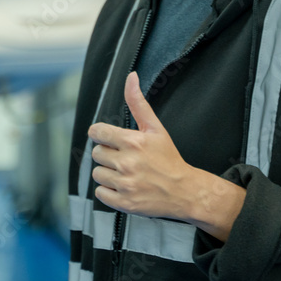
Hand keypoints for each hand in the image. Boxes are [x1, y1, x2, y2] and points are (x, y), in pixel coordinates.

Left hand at [88, 71, 193, 220]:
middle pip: (97, 153)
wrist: (184, 190)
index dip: (102, 135)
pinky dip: (109, 191)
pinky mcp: (124, 203)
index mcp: (133, 142)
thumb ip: (138, 103)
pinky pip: (100, 193)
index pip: (97, 132)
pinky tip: (124, 186)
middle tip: (124, 158)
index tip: (110, 139)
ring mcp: (125, 184)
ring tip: (126, 173)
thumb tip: (131, 77)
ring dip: (108, 173)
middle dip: (108, 154)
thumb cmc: (169, 158)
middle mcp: (127, 163)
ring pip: (97, 173)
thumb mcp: (156, 128)